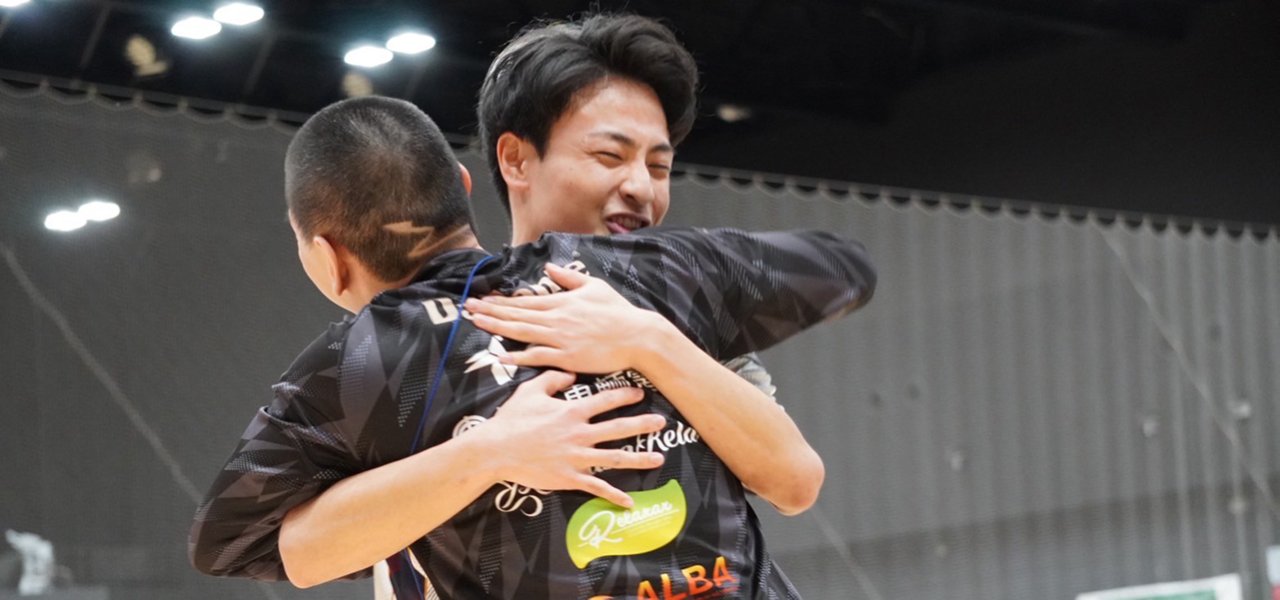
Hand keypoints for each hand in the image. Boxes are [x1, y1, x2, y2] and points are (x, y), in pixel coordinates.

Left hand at [464, 263, 668, 372]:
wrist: (637, 336)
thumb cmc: (618, 312)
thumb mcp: (595, 286)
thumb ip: (569, 278)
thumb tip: (550, 268)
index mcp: (561, 302)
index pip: (524, 301)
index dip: (500, 301)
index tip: (482, 299)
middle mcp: (556, 319)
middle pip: (516, 315)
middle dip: (490, 311)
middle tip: (468, 308)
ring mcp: (560, 339)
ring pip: (522, 332)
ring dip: (497, 327)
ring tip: (476, 322)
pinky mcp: (567, 357)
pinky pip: (538, 356)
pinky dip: (519, 355)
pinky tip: (501, 354)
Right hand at [473, 370, 665, 507]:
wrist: (495, 449)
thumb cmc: (512, 419)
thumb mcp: (530, 391)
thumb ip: (553, 379)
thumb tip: (572, 375)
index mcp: (571, 412)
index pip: (605, 401)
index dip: (624, 396)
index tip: (640, 393)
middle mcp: (579, 434)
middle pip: (618, 428)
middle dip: (642, 425)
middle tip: (662, 422)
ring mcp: (576, 457)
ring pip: (614, 458)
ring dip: (638, 459)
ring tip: (658, 459)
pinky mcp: (569, 478)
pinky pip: (596, 487)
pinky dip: (613, 495)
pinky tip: (630, 502)